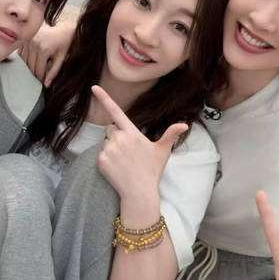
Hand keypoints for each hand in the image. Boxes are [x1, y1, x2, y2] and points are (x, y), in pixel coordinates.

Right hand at [18, 19, 75, 86]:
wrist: (63, 28)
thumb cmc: (64, 43)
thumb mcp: (62, 58)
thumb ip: (54, 72)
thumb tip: (46, 84)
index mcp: (44, 49)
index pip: (38, 70)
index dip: (40, 78)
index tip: (42, 82)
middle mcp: (34, 43)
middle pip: (30, 66)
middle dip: (34, 73)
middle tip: (39, 76)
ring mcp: (28, 39)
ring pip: (24, 61)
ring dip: (29, 66)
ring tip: (36, 67)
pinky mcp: (25, 38)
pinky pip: (20, 53)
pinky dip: (24, 59)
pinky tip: (31, 59)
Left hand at [91, 85, 186, 222]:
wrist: (139, 192)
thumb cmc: (152, 171)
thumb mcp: (163, 151)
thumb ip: (170, 135)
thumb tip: (184, 125)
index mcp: (132, 133)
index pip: (116, 112)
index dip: (104, 98)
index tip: (94, 87)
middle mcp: (119, 139)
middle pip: (111, 129)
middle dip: (116, 136)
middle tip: (128, 152)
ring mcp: (109, 149)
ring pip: (105, 142)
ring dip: (111, 147)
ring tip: (123, 161)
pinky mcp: (101, 160)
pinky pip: (100, 154)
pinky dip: (106, 159)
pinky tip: (117, 168)